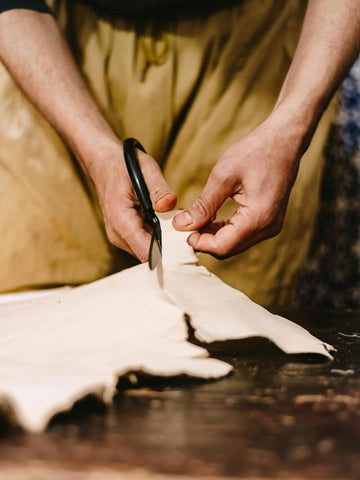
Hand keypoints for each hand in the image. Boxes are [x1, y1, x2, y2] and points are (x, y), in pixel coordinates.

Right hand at [90, 144, 176, 261]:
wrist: (105, 163)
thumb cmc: (124, 165)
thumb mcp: (146, 170)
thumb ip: (159, 190)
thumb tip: (169, 205)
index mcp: (121, 222)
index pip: (147, 253)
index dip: (168, 254)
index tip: (187, 247)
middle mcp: (118, 235)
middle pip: (149, 255)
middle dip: (170, 249)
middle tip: (190, 236)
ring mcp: (120, 237)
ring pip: (148, 251)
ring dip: (165, 243)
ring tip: (182, 230)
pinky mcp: (125, 235)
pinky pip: (145, 243)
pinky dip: (159, 237)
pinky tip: (170, 226)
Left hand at [173, 113, 305, 257]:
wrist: (284, 140)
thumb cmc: (255, 151)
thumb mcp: (223, 176)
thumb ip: (203, 205)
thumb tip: (181, 225)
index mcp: (258, 218)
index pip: (222, 247)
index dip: (198, 242)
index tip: (181, 229)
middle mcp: (268, 228)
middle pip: (228, 249)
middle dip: (204, 239)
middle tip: (185, 223)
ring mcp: (271, 226)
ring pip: (234, 244)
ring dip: (213, 235)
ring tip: (196, 217)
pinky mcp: (269, 221)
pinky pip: (243, 235)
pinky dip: (225, 229)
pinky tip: (212, 216)